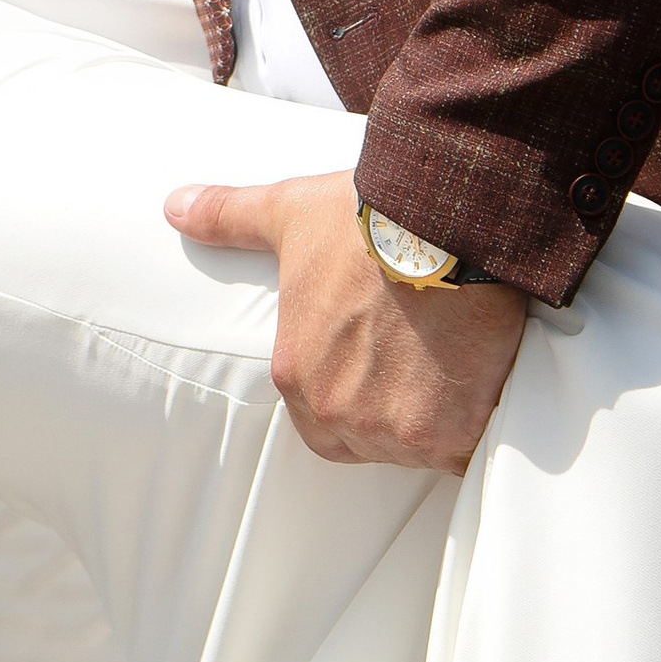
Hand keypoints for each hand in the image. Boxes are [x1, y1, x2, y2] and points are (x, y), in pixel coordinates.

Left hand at [166, 165, 526, 469]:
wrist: (440, 219)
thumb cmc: (363, 216)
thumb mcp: (286, 213)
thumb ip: (229, 218)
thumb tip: (174, 207)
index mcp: (296, 375)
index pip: (322, 421)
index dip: (355, 397)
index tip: (383, 363)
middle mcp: (338, 411)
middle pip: (371, 439)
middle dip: (396, 413)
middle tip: (424, 365)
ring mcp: (395, 429)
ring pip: (419, 447)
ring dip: (438, 422)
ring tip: (457, 367)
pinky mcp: (449, 434)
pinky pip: (465, 454)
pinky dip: (477, 429)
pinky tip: (486, 390)